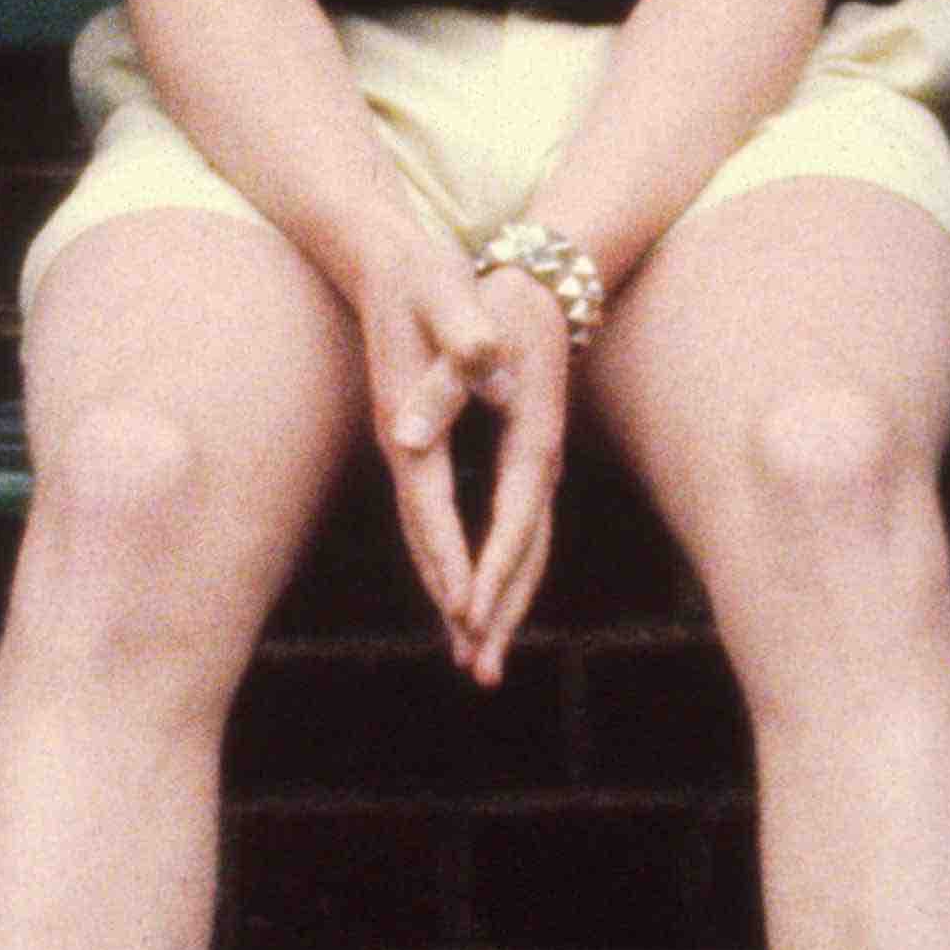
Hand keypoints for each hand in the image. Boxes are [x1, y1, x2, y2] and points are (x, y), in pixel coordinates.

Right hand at [344, 191, 522, 676]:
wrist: (380, 256)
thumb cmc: (420, 274)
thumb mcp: (446, 294)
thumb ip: (464, 332)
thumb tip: (488, 361)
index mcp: (410, 422)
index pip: (431, 504)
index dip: (450, 556)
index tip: (467, 611)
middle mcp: (403, 446)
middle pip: (426, 540)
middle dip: (453, 602)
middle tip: (477, 666)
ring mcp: (407, 448)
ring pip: (429, 537)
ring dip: (450, 592)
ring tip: (473, 652)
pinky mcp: (416, 441)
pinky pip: (434, 516)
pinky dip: (448, 557)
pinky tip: (463, 585)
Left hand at [432, 268, 575, 688]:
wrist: (541, 276)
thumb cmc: (496, 298)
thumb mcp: (467, 322)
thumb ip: (441, 380)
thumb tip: (407, 432)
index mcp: (530, 436)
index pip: (512, 520)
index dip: (489, 570)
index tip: (469, 618)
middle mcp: (541, 460)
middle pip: (527, 551)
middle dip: (502, 613)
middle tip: (479, 673)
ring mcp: (538, 464)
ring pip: (528, 550)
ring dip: (505, 606)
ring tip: (479, 661)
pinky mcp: (527, 459)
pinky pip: (520, 531)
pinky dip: (505, 573)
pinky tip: (486, 598)